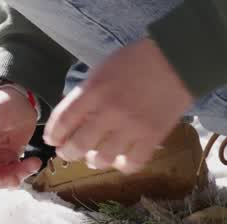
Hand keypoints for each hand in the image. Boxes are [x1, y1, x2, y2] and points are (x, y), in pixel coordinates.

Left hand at [45, 38, 193, 172]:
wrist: (174, 61)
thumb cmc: (134, 61)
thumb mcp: (101, 71)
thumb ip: (86, 94)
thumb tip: (74, 117)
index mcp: (92, 91)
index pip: (63, 120)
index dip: (54, 134)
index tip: (52, 140)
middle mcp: (108, 112)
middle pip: (79, 145)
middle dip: (68, 153)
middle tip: (68, 153)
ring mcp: (131, 127)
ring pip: (103, 159)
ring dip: (94, 161)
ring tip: (94, 158)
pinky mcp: (152, 137)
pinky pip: (132, 163)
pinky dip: (122, 165)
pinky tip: (120, 159)